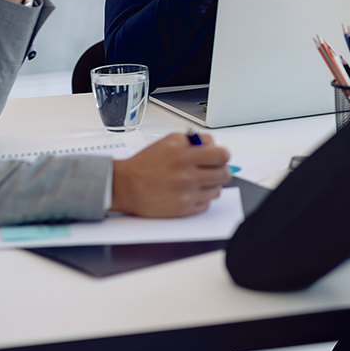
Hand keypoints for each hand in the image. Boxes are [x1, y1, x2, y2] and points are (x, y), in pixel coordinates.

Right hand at [110, 131, 231, 217]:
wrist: (125, 186)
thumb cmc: (145, 164)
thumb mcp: (169, 141)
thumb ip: (194, 140)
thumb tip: (212, 145)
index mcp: (185, 156)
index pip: (222, 156)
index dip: (221, 155)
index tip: (217, 157)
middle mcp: (188, 176)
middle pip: (224, 175)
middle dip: (219, 170)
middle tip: (209, 170)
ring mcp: (187, 195)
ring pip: (217, 190)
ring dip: (210, 185)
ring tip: (196, 181)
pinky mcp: (183, 210)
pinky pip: (206, 204)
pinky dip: (201, 198)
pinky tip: (189, 192)